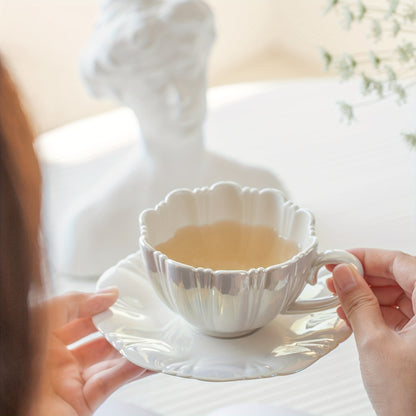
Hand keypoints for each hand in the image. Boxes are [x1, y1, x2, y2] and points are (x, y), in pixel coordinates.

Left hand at [29, 288, 151, 415]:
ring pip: (107, 362)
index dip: (98, 305)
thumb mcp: (42, 319)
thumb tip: (107, 293)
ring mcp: (71, 382)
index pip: (76, 316)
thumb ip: (74, 302)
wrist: (15, 414)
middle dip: (119, 328)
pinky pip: (111, 383)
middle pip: (96, 339)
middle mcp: (57, 360)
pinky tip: (146, 360)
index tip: (120, 299)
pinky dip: (131, 371)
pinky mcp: (83, 402)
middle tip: (140, 318)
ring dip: (131, 350)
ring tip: (151, 338)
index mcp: (43, 338)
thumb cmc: (20, 364)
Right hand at [327, 249, 415, 415]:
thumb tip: (344, 274)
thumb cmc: (413, 402)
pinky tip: (353, 315)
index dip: (367, 257)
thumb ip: (357, 302)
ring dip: (367, 295)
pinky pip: (399, 315)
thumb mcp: (375, 343)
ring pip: (398, 296)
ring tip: (340, 298)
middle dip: (364, 277)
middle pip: (399, 278)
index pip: (400, 263)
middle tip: (337, 277)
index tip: (342, 258)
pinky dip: (375, 313)